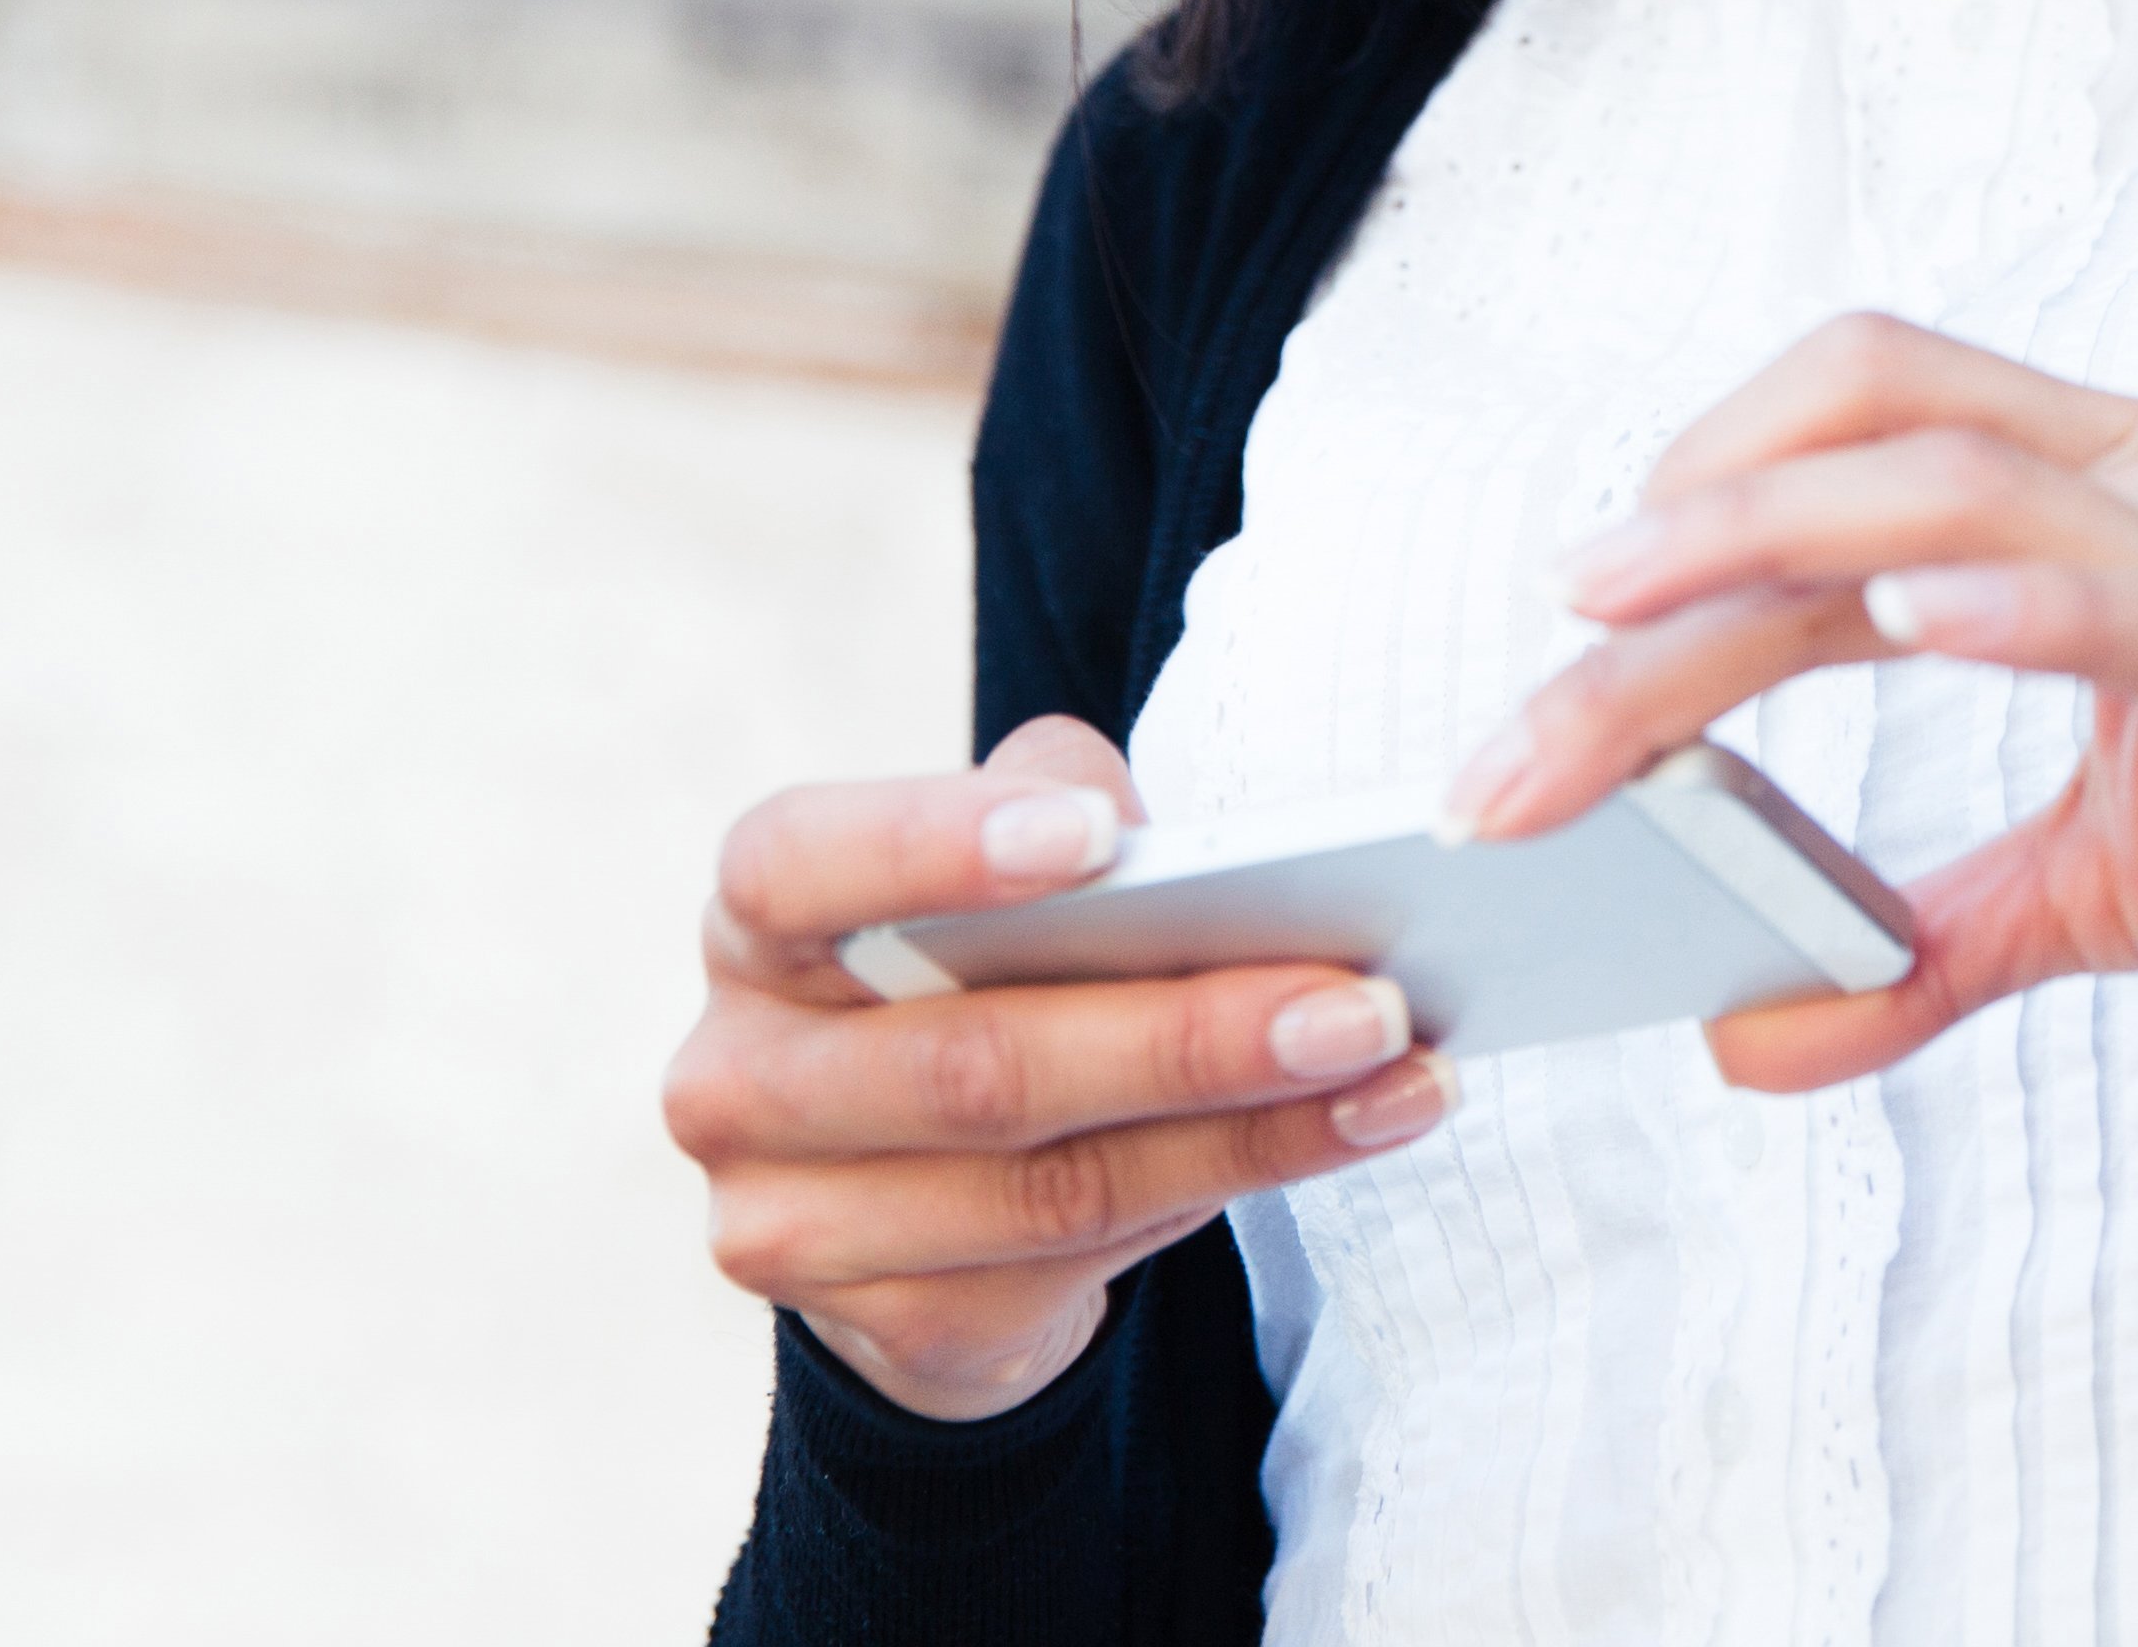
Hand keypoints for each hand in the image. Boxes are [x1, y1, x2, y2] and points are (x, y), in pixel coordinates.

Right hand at [664, 715, 1450, 1420]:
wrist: (925, 1182)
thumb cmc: (985, 967)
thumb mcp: (1005, 863)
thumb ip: (1067, 809)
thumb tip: (1179, 849)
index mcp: (757, 922)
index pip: (799, 864)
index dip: (938, 847)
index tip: (1098, 839)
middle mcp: (739, 1078)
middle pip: (975, 1063)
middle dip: (1187, 1032)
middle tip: (1362, 998)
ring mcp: (792, 1225)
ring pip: (1051, 1184)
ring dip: (1252, 1126)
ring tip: (1398, 1069)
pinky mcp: (889, 1327)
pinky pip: (1084, 1261)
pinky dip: (1238, 1181)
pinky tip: (1352, 1130)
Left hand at [1450, 314, 2137, 1088]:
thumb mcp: (2096, 890)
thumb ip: (1926, 942)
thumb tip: (1747, 1031)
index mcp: (2089, 497)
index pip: (1850, 428)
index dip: (1693, 487)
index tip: (1569, 619)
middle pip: (1854, 444)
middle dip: (1664, 561)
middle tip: (1526, 708)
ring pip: (1953, 489)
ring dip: (1758, 562)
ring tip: (1620, 638)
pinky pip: (2135, 598)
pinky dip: (2012, 593)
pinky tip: (1906, 613)